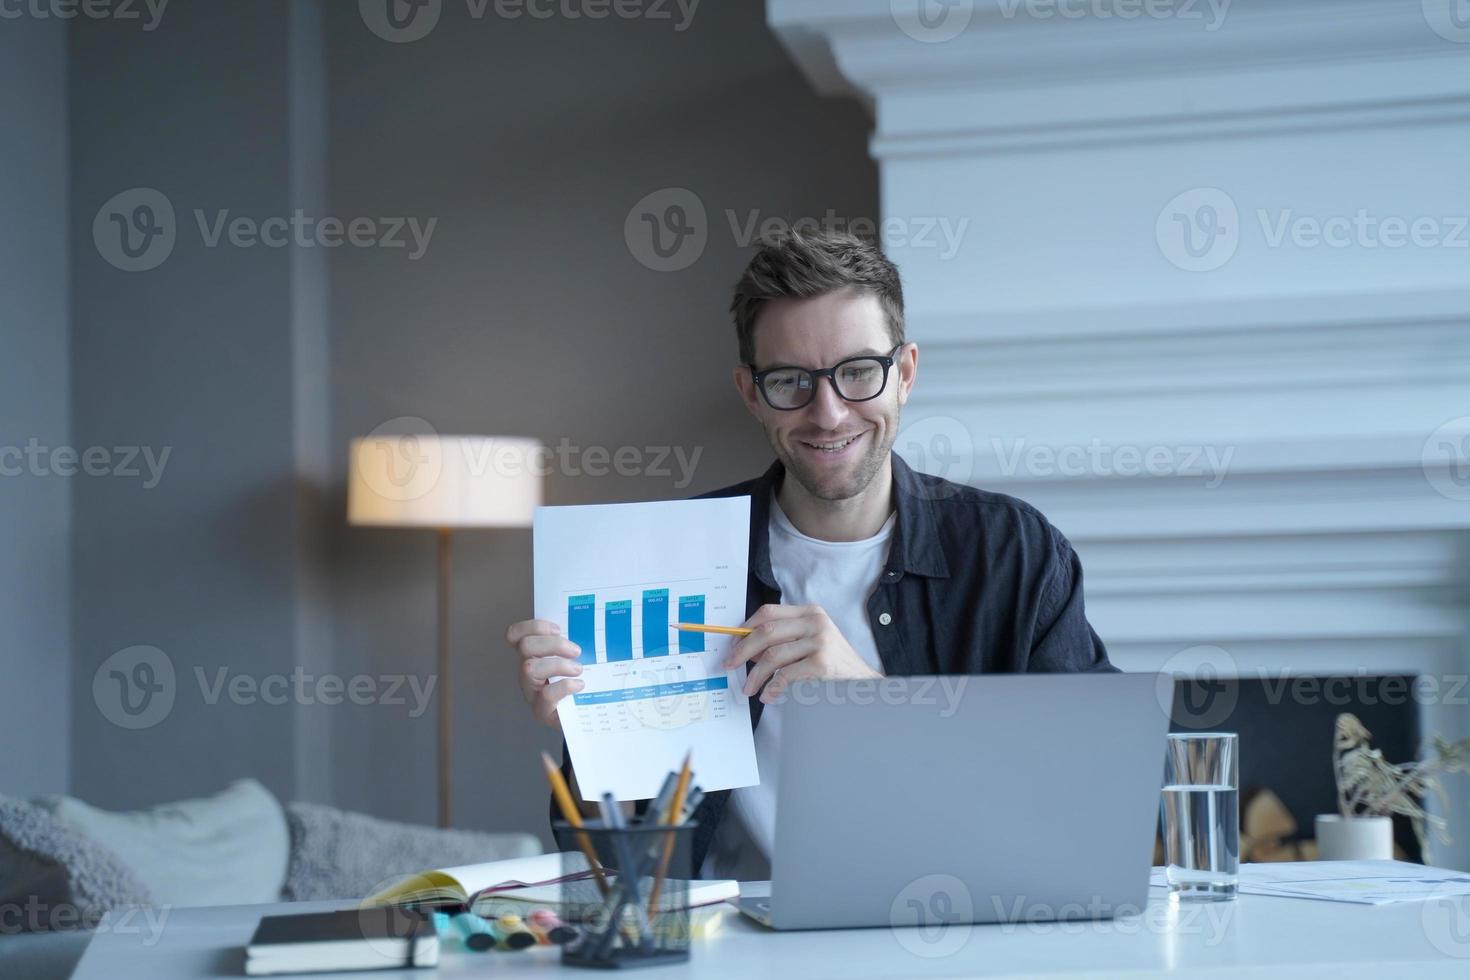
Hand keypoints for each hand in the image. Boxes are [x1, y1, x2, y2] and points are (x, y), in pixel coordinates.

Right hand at [505, 618, 584, 726]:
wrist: (585, 717)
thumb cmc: (580, 683)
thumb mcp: (576, 659)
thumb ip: (574, 645)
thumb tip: (593, 627)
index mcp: (533, 655)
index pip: (516, 635)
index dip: (533, 627)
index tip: (558, 629)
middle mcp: (527, 672)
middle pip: (525, 646)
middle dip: (552, 644)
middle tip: (576, 651)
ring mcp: (531, 692)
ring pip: (529, 669)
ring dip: (558, 665)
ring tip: (578, 669)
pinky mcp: (542, 711)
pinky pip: (546, 695)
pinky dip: (565, 686)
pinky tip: (579, 685)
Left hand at [723, 604, 881, 703]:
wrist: (862, 681)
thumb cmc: (832, 664)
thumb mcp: (810, 641)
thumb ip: (783, 639)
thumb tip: (745, 649)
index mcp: (810, 612)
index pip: (768, 612)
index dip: (745, 628)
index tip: (732, 644)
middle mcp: (815, 622)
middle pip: (765, 631)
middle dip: (742, 650)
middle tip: (730, 665)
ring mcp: (820, 641)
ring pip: (772, 655)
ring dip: (755, 675)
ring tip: (749, 687)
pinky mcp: (821, 662)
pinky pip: (785, 675)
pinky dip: (772, 687)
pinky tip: (768, 695)